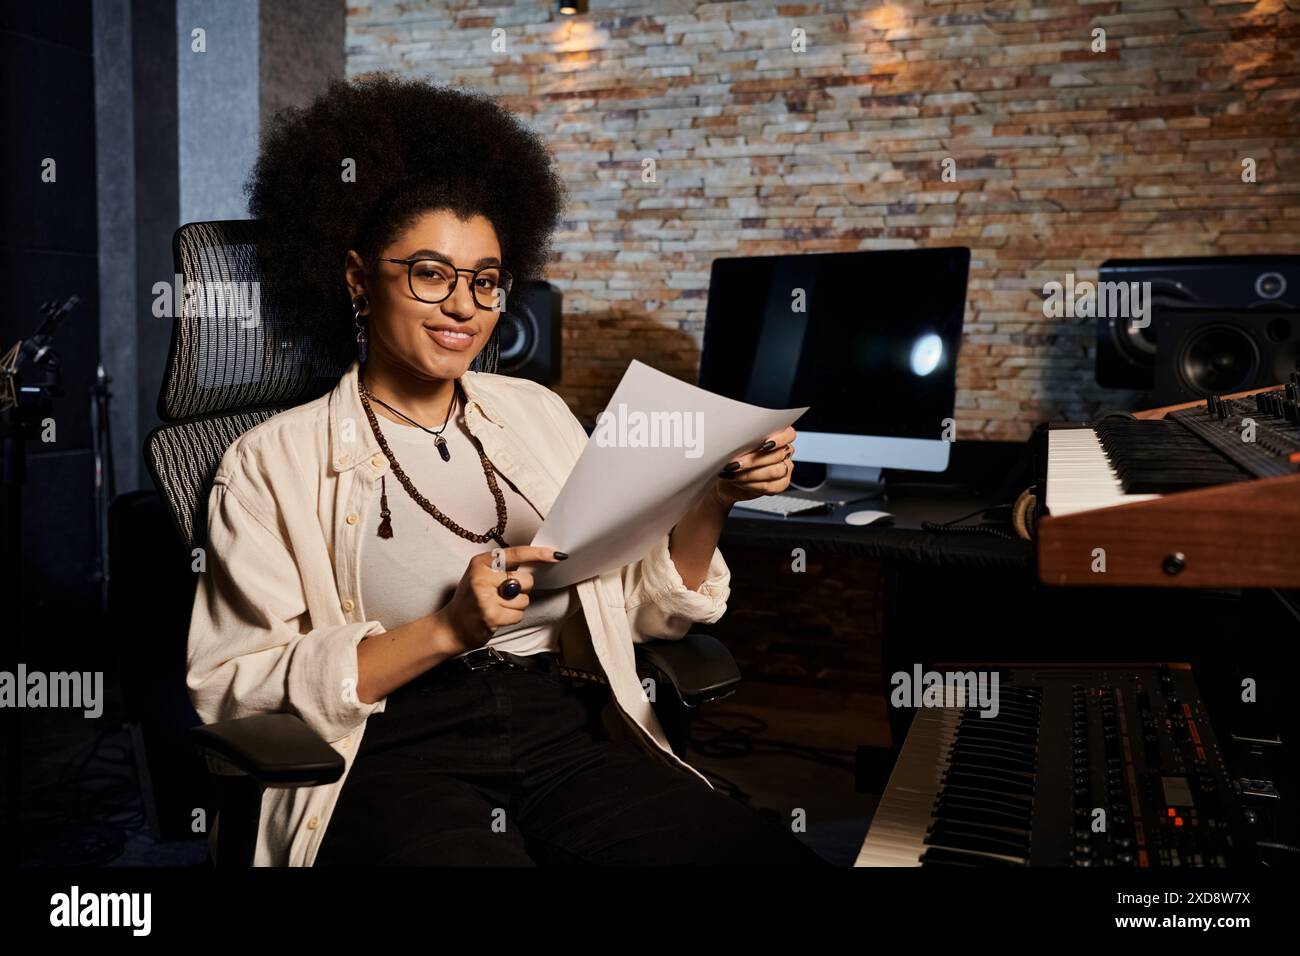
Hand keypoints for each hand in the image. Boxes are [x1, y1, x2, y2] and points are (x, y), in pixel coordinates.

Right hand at [438, 545, 567, 653]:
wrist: (452, 627)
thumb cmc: (471, 600)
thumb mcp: (481, 575)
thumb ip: (503, 568)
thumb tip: (536, 563)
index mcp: (481, 563)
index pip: (515, 554)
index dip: (538, 554)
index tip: (555, 555)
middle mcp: (482, 577)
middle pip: (526, 580)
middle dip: (523, 590)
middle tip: (504, 595)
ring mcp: (486, 597)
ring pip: (524, 599)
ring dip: (516, 606)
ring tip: (498, 607)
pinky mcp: (491, 616)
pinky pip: (518, 614)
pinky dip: (512, 617)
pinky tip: (498, 617)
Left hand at [710, 426, 797, 507]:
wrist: (727, 477)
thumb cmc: (733, 456)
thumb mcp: (737, 444)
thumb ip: (745, 440)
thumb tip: (738, 439)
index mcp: (779, 436)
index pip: (789, 434)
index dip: (780, 439)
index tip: (765, 444)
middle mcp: (785, 452)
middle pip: (777, 455)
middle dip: (752, 460)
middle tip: (734, 464)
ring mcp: (785, 468)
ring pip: (773, 471)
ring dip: (750, 474)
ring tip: (733, 474)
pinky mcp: (780, 484)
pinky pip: (770, 486)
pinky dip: (752, 485)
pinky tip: (739, 482)